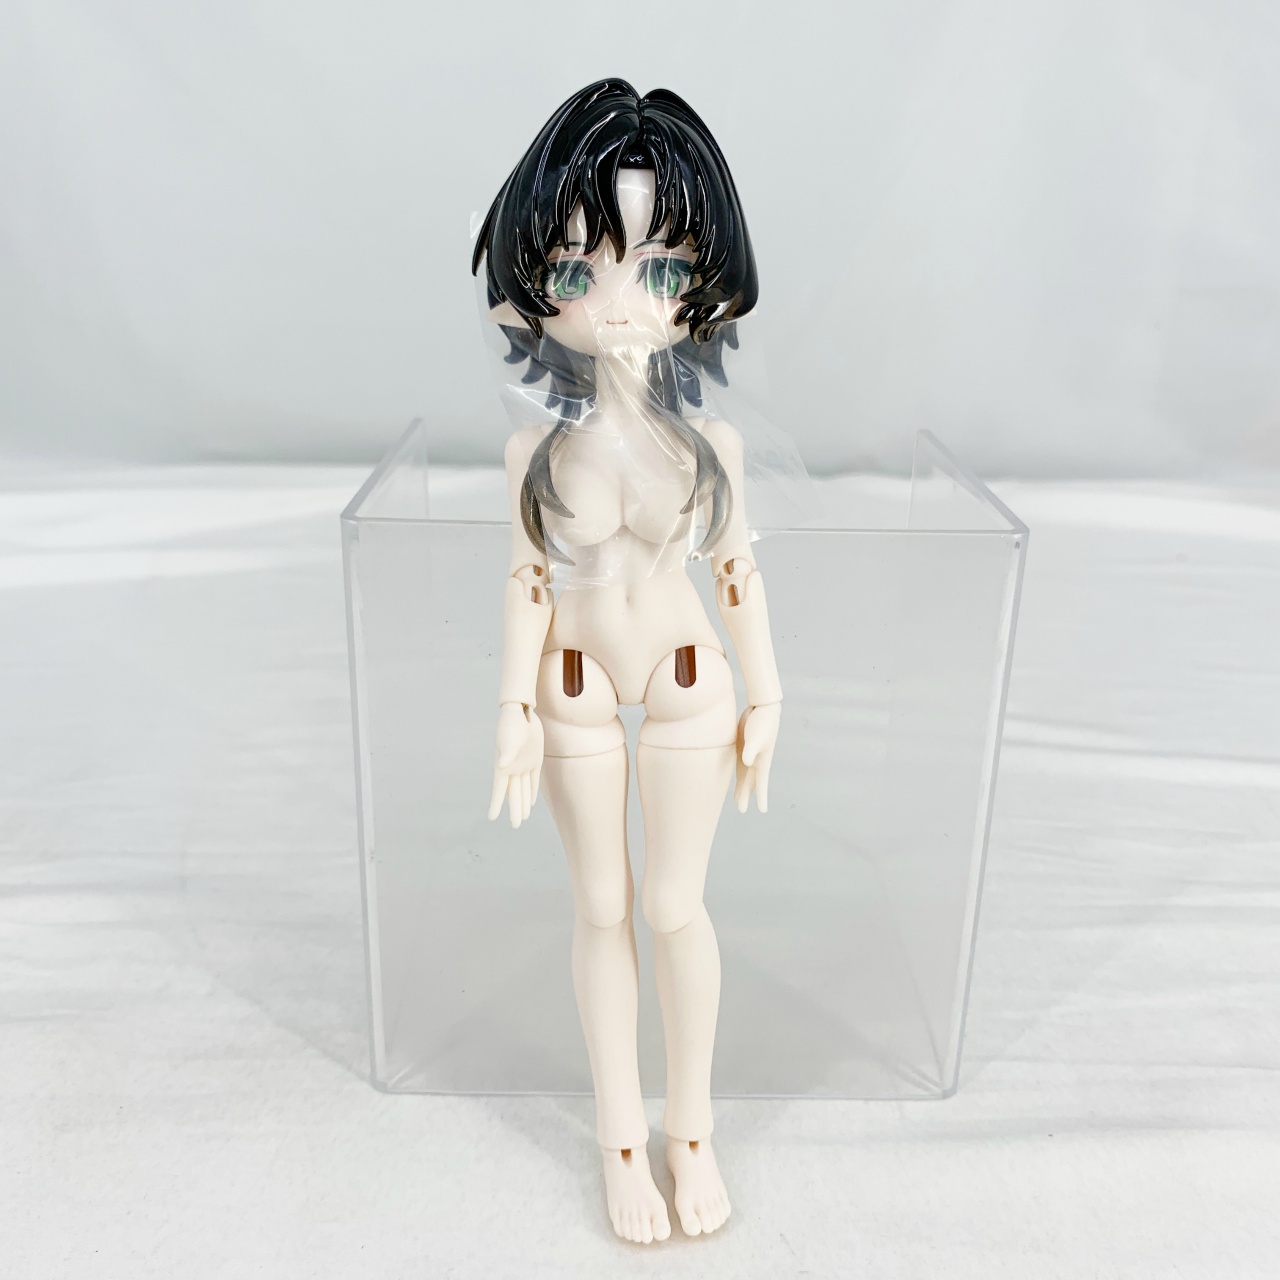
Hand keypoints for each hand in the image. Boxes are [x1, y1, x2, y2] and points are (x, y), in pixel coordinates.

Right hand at [487, 703, 543, 828]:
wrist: (522, 711)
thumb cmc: (511, 723)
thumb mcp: (509, 737)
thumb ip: (506, 752)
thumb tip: (503, 766)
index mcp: (503, 766)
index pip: (499, 790)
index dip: (496, 804)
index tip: (492, 818)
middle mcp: (512, 768)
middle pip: (514, 794)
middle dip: (514, 810)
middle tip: (515, 826)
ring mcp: (523, 764)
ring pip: (524, 789)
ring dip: (523, 803)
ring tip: (523, 818)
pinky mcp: (534, 760)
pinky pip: (533, 780)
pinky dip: (532, 792)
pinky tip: (531, 802)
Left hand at [734, 702, 779, 813]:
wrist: (762, 707)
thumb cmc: (762, 722)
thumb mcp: (755, 737)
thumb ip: (751, 751)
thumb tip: (747, 763)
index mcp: (763, 761)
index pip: (761, 784)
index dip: (761, 798)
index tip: (762, 811)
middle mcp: (757, 760)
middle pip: (751, 782)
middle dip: (746, 796)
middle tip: (742, 810)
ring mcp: (750, 754)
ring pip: (745, 775)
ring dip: (742, 787)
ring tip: (737, 799)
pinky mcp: (743, 747)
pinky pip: (739, 765)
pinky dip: (738, 774)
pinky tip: (735, 777)